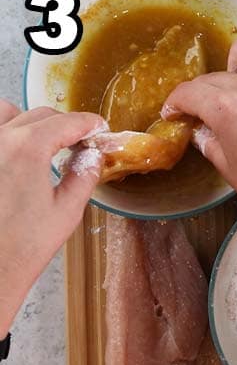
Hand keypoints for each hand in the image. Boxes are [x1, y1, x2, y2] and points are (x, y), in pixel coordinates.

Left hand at [0, 102, 103, 334]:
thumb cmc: (18, 249)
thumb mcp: (67, 211)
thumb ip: (84, 174)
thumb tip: (91, 156)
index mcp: (27, 149)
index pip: (68, 122)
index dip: (90, 124)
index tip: (98, 130)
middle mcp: (0, 142)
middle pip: (40, 116)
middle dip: (64, 126)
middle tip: (79, 143)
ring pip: (8, 115)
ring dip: (29, 122)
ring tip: (43, 143)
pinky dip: (6, 132)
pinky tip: (14, 151)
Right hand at [162, 38, 236, 235]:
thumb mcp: (228, 167)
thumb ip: (208, 140)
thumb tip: (199, 127)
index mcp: (229, 110)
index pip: (189, 92)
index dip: (175, 102)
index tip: (174, 111)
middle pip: (214, 75)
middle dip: (202, 92)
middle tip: (203, 110)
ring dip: (235, 67)